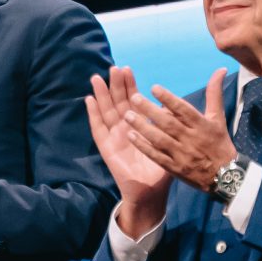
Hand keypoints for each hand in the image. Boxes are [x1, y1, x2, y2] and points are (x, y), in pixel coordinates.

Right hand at [86, 66, 171, 236]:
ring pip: (106, 111)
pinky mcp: (107, 148)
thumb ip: (170, 124)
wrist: (152, 192)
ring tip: (97, 78)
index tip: (127, 69)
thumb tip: (172, 105)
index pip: (132, 100)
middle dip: (115, 85)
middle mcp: (125, 129)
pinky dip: (93, 114)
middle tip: (113, 68)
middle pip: (117, 102)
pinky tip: (89, 100)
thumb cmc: (162, 170)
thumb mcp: (170, 143)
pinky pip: (98, 129)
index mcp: (139, 126)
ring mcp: (114, 137)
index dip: (129, 85)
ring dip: (101, 95)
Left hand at [125, 69, 238, 194]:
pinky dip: (144, 146)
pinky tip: (131, 136)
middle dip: (150, 110)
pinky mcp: (175, 168)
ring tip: (128, 115)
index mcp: (202, 125)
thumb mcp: (218, 117)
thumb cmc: (219, 143)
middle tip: (134, 98)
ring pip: (160, 139)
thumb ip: (214, 93)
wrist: (226, 176)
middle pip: (169, 123)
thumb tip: (220, 69)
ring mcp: (182, 154)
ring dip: (143, 127)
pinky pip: (157, 156)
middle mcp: (191, 138)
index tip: (154, 88)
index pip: (184, 110)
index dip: (169, 99)